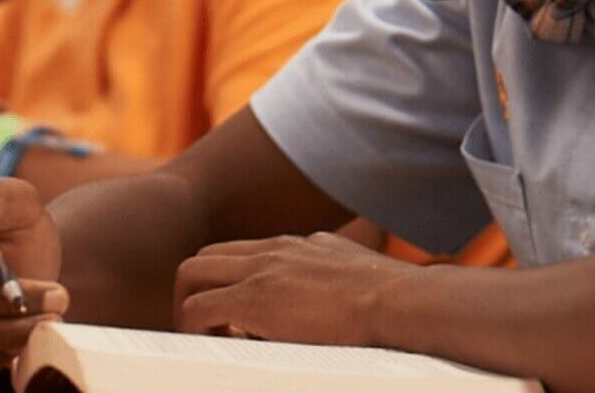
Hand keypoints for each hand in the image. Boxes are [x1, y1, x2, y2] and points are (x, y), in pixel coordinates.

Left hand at [173, 231, 416, 345]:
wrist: (404, 304)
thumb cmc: (397, 304)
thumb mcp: (361, 275)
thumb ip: (339, 278)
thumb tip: (347, 304)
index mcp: (298, 246)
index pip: (240, 252)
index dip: (228, 283)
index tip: (238, 318)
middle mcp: (274, 249)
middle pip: (206, 257)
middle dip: (197, 291)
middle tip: (209, 329)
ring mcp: (262, 269)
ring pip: (191, 274)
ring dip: (190, 307)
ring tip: (207, 340)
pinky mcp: (256, 298)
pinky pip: (199, 309)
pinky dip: (196, 327)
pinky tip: (217, 347)